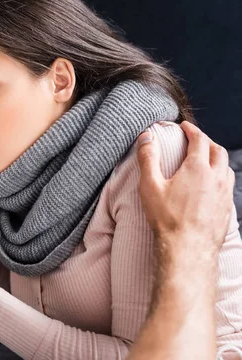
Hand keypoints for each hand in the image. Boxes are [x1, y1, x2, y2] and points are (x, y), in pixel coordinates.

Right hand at [137, 121, 234, 254]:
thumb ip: (148, 158)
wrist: (188, 249)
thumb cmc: (166, 218)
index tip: (184, 126)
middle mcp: (216, 178)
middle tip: (195, 140)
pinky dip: (220, 177)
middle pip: (218, 151)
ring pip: (226, 168)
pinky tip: (211, 185)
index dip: (192, 130)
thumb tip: (146, 136)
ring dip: (217, 159)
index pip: (199, 140)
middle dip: (207, 141)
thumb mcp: (150, 186)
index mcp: (197, 168)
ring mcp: (224, 194)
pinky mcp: (227, 208)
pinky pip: (228, 186)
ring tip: (205, 160)